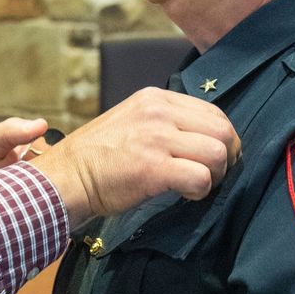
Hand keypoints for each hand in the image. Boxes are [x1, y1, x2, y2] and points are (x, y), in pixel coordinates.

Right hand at [29, 87, 239, 225]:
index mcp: (155, 98)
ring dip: (215, 175)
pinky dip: (201, 191)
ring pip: (218, 153)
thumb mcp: (131, 120)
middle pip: (223, 130)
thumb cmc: (98, 156)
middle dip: (227, 156)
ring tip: (197, 185)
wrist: (67, 176)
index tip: (212, 158)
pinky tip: (185, 195)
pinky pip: (201, 178)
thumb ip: (164, 122)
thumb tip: (202, 138)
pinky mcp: (153, 167)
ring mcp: (156, 138)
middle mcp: (158, 112)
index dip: (221, 138)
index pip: (212, 111)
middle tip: (213, 174)